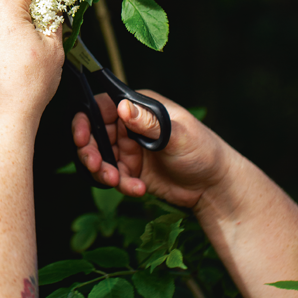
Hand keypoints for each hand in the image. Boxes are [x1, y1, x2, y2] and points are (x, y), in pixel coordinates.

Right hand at [72, 90, 237, 207]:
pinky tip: (139, 190)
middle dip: (90, 151)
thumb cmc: (203, 150)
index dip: (86, 120)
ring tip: (116, 182)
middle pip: (94, 135)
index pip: (102, 107)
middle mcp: (130, 127)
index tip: (82, 138)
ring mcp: (129, 150)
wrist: (214, 186)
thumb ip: (149, 122)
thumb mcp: (177, 133)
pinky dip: (121, 185)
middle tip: (96, 166)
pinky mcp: (131, 172)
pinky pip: (114, 178)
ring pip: (100, 158)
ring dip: (102, 171)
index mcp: (139, 108)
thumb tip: (122, 107)